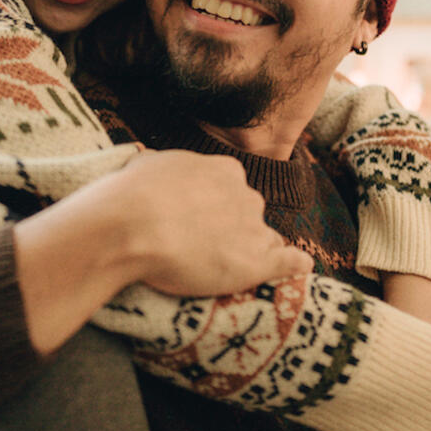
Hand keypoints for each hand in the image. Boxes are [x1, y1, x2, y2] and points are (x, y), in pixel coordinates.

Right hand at [115, 148, 312, 296]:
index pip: (233, 188)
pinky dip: (294, 264)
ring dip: (255, 249)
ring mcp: (254, 229)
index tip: (199, 218)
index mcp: (224, 171)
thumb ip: (162, 166)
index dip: (217, 205)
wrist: (133, 225)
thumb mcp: (147, 164)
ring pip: (266, 239)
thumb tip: (152, 163)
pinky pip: (289, 261)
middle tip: (205, 244)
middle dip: (234, 227)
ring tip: (230, 265)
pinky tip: (298, 267)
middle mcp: (246, 195)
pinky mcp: (257, 263)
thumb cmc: (132, 194)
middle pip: (250, 213)